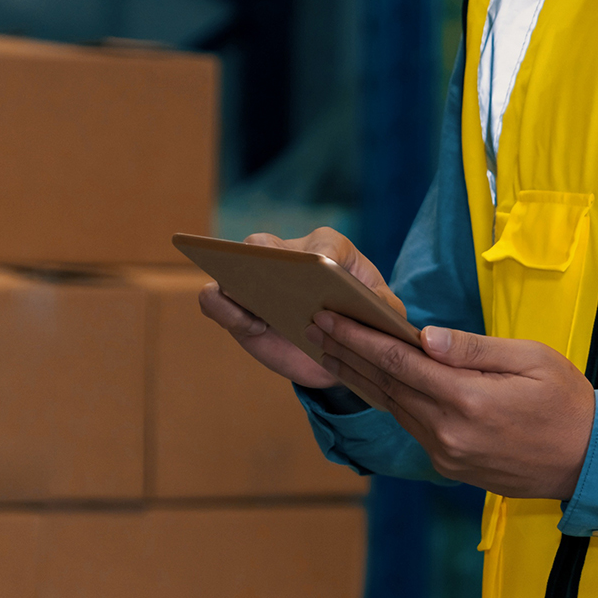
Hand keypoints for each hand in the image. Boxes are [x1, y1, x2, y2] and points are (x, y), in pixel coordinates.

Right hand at [198, 228, 404, 388]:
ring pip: (234, 262)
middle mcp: (287, 254)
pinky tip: (252, 329)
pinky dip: (224, 309)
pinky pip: (213, 298)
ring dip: (238, 285)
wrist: (337, 352)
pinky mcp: (235, 305)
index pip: (323, 244)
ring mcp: (257, 277)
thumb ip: (385, 306)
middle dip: (269, 262)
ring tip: (258, 317)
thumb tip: (370, 302)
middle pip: (266, 245)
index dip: (320, 257)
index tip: (322, 272)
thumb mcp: (383, 315)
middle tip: (277, 287)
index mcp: (329, 249)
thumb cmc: (361, 322)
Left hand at [307, 313, 595, 498]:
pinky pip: (409, 426)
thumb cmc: (567, 402)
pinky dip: (385, 400)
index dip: (360, 338)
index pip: (399, 363)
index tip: (329, 318)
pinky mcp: (450, 465)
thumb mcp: (531, 360)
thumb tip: (425, 336)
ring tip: (330, 350)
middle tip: (313, 327)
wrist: (591, 462)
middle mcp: (448, 432)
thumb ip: (474, 349)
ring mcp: (446, 453)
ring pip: (392, 408)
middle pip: (385, 386)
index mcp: (468, 400)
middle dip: (346, 354)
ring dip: (358, 378)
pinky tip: (370, 382)